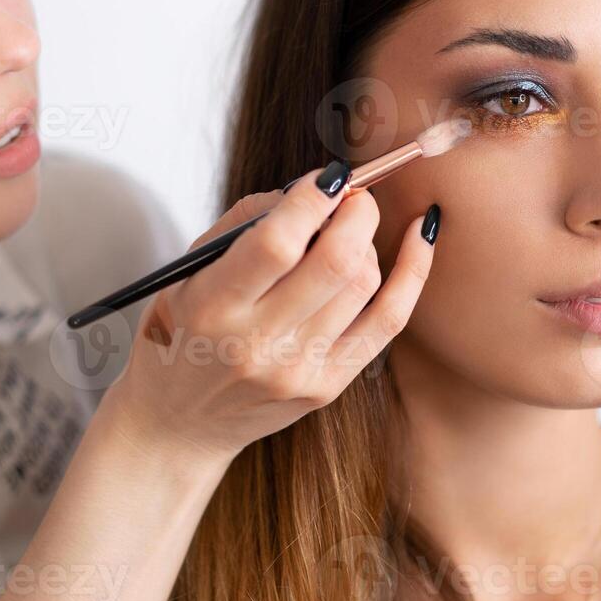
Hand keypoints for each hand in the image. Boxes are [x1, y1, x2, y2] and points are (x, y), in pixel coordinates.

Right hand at [104, 165, 437, 465]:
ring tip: (349, 230)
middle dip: (355, 211)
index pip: (277, 244)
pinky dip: (412, 271)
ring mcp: (297, 371)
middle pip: (334, 262)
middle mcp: (257, 344)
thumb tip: (310, 189)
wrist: (181, 423)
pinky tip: (419, 236)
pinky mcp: (327, 387)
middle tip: (352, 194)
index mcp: (213, 308)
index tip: (326, 177)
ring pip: (364, 284)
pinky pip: (388, 321)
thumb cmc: (183, 334)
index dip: (312, 199)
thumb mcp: (187, 274)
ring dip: (367, 239)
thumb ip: (244, 224)